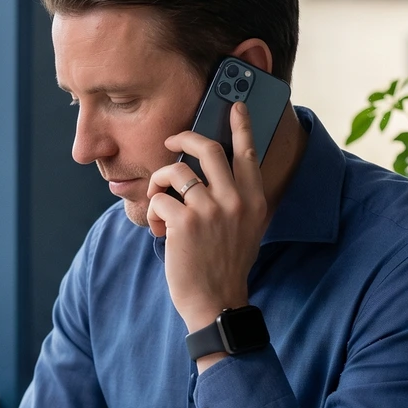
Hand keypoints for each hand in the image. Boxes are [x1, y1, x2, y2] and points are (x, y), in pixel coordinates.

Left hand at [145, 102, 269, 367]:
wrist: (216, 302)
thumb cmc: (225, 264)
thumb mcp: (245, 227)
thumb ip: (236, 198)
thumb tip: (212, 170)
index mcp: (253, 199)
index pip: (247, 152)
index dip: (241, 125)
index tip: (236, 105)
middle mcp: (235, 199)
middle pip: (207, 148)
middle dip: (184, 138)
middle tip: (172, 141)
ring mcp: (210, 210)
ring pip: (175, 172)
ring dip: (159, 184)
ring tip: (160, 205)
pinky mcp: (184, 223)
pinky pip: (158, 199)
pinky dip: (153, 213)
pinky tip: (159, 231)